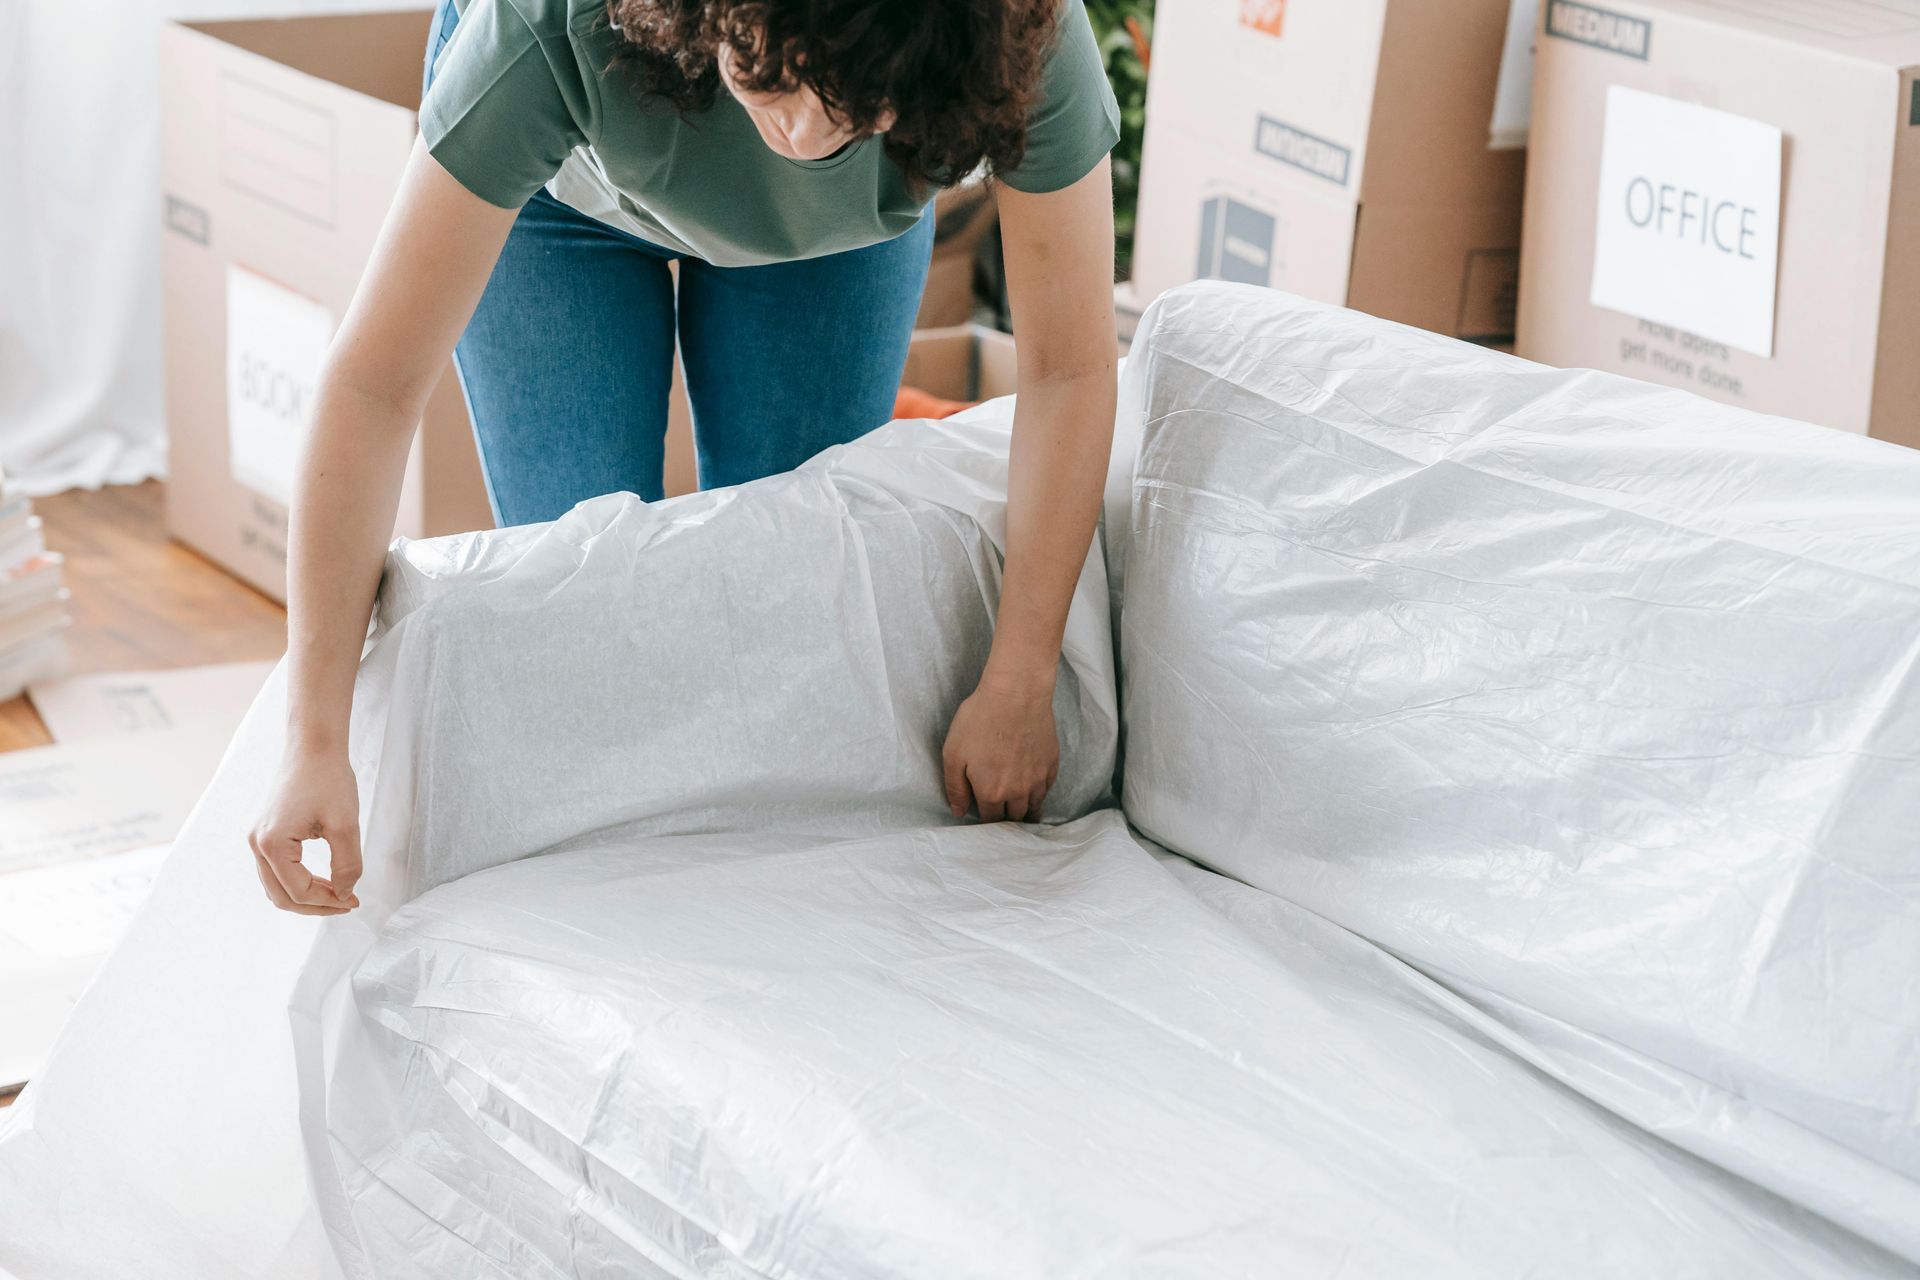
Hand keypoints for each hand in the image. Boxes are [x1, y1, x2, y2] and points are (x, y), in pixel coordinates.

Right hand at [249, 743, 361, 913]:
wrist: (314, 746)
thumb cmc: (328, 779)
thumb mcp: (346, 824)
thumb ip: (347, 865)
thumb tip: (345, 894)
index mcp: (272, 843)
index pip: (298, 891)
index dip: (328, 902)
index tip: (355, 902)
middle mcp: (257, 844)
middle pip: (281, 896)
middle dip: (315, 905)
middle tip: (348, 904)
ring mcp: (258, 838)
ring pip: (277, 886)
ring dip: (306, 895)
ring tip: (339, 894)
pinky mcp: (266, 833)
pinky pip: (278, 870)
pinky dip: (299, 881)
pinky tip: (325, 879)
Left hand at [941, 669, 1059, 821]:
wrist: (1016, 694)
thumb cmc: (980, 720)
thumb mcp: (953, 753)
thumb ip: (955, 787)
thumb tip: (959, 812)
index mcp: (992, 793)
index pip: (990, 820)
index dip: (985, 819)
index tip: (982, 813)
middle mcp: (1018, 792)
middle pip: (1014, 818)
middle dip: (1006, 819)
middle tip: (1000, 813)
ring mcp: (1038, 779)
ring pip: (1034, 808)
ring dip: (1025, 811)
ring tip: (1018, 810)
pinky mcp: (1051, 764)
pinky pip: (1046, 790)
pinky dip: (1039, 793)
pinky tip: (1032, 788)